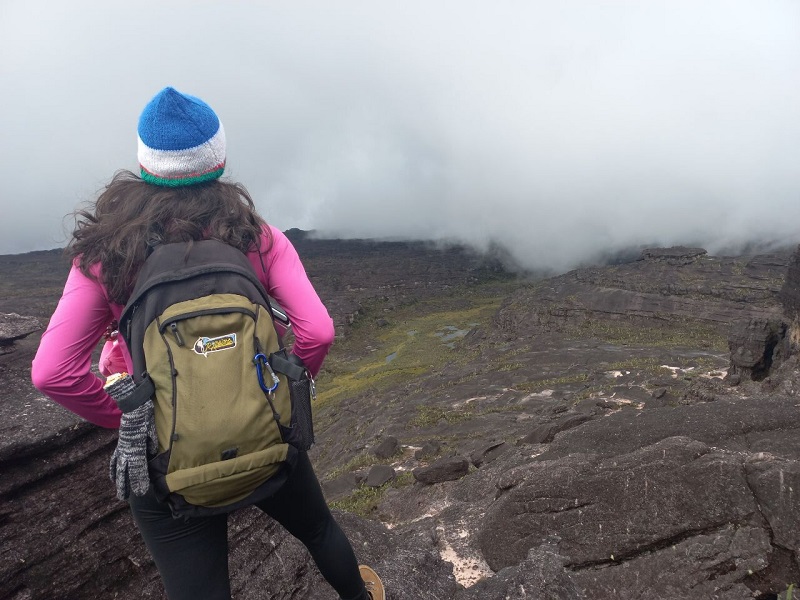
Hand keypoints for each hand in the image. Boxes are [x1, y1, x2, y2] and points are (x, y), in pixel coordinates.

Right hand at [106, 374, 157, 499]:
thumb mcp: (152, 427)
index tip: (141, 491)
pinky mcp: (121, 444)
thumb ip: (152, 441)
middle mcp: (126, 448)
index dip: (139, 479)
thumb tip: (153, 452)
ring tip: (120, 495)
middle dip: (126, 485)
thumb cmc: (145, 414)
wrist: (133, 403)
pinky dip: (113, 469)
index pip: (138, 466)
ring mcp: (122, 446)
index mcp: (135, 444)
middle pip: (125, 470)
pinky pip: (115, 459)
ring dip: (119, 481)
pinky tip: (113, 478)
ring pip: (118, 467)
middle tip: (125, 498)